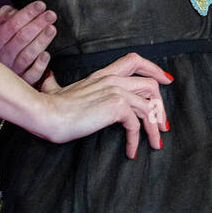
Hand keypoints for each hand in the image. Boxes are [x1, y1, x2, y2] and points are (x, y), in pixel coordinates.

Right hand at [0, 0, 56, 86]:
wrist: (9, 72)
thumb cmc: (11, 44)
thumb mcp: (5, 28)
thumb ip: (7, 17)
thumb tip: (11, 10)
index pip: (11, 25)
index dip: (27, 14)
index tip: (41, 5)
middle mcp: (3, 55)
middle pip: (20, 38)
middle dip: (37, 24)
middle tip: (51, 15)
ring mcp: (13, 69)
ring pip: (26, 55)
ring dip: (41, 41)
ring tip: (52, 29)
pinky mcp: (25, 81)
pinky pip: (31, 75)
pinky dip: (39, 65)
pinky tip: (47, 54)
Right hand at [32, 52, 173, 159]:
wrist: (46, 115)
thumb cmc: (49, 106)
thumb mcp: (56, 89)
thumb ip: (56, 83)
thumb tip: (48, 76)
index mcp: (103, 74)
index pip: (135, 61)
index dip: (153, 69)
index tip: (165, 81)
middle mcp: (112, 79)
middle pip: (151, 85)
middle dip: (161, 106)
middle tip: (163, 125)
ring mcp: (116, 91)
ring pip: (149, 107)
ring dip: (155, 128)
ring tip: (156, 143)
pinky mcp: (116, 106)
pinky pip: (136, 124)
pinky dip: (137, 139)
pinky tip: (131, 151)